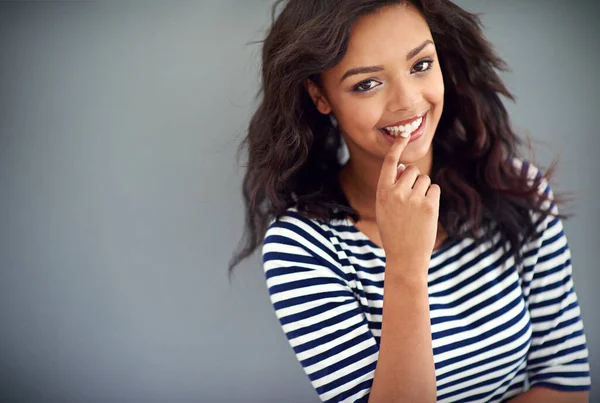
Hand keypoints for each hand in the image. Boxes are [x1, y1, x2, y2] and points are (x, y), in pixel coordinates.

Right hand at [375, 134, 440, 268]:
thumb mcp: (385, 208)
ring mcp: (413, 198)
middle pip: (412, 170)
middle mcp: (396, 192)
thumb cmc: (394, 231)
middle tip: (410, 201)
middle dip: (414, 180)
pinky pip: (435, 189)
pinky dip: (433, 198)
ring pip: (425, 180)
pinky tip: (426, 213)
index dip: (397, 146)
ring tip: (417, 211)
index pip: (390, 162)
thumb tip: (406, 168)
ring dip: (424, 190)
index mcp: (382, 192)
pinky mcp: (429, 205)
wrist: (405, 257)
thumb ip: (392, 187)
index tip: (403, 135)